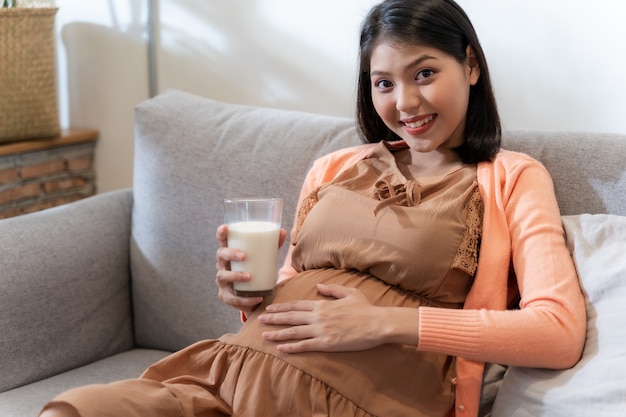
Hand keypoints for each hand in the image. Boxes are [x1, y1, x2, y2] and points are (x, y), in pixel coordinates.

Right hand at [215, 224, 286, 315]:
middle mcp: (223, 266)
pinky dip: (245, 299)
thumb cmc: (257, 272)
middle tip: (244, 256)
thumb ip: (272, 245)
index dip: (221, 234)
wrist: (256, 298)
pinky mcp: (226, 296)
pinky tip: (257, 298)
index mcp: (230, 254)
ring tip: (249, 276)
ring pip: (223, 276)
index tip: (225, 227)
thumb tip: (282, 231)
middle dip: (230, 254)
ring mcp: (223, 282)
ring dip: (235, 275)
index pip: (223, 242)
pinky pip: (232, 298)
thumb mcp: (264, 259)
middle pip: (220, 255)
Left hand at [258, 283, 393, 352]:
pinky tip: (281, 349)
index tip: (270, 308)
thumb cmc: (366, 308)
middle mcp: (318, 316)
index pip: (297, 305)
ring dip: (278, 333)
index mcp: (323, 304)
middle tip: (259, 320)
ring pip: (294, 331)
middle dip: (274, 318)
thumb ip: (333, 289)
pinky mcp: (327, 343)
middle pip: (291, 317)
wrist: (377, 323)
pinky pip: (305, 345)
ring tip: (264, 335)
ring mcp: (321, 330)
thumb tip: (320, 287)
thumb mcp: (350, 293)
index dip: (282, 307)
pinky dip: (291, 347)